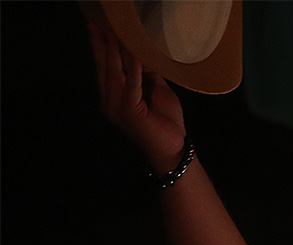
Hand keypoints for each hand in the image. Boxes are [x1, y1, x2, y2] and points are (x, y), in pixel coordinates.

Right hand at [87, 23, 186, 168]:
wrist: (173, 149)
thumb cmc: (166, 123)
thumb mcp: (157, 92)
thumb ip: (149, 76)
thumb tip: (145, 56)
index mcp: (114, 98)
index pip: (106, 70)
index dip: (102, 50)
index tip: (100, 30)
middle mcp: (110, 102)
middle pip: (104, 69)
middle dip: (102, 46)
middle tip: (98, 26)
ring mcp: (116, 107)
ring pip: (113, 73)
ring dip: (114, 52)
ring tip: (113, 34)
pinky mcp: (129, 111)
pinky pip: (131, 85)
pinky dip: (133, 69)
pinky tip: (133, 54)